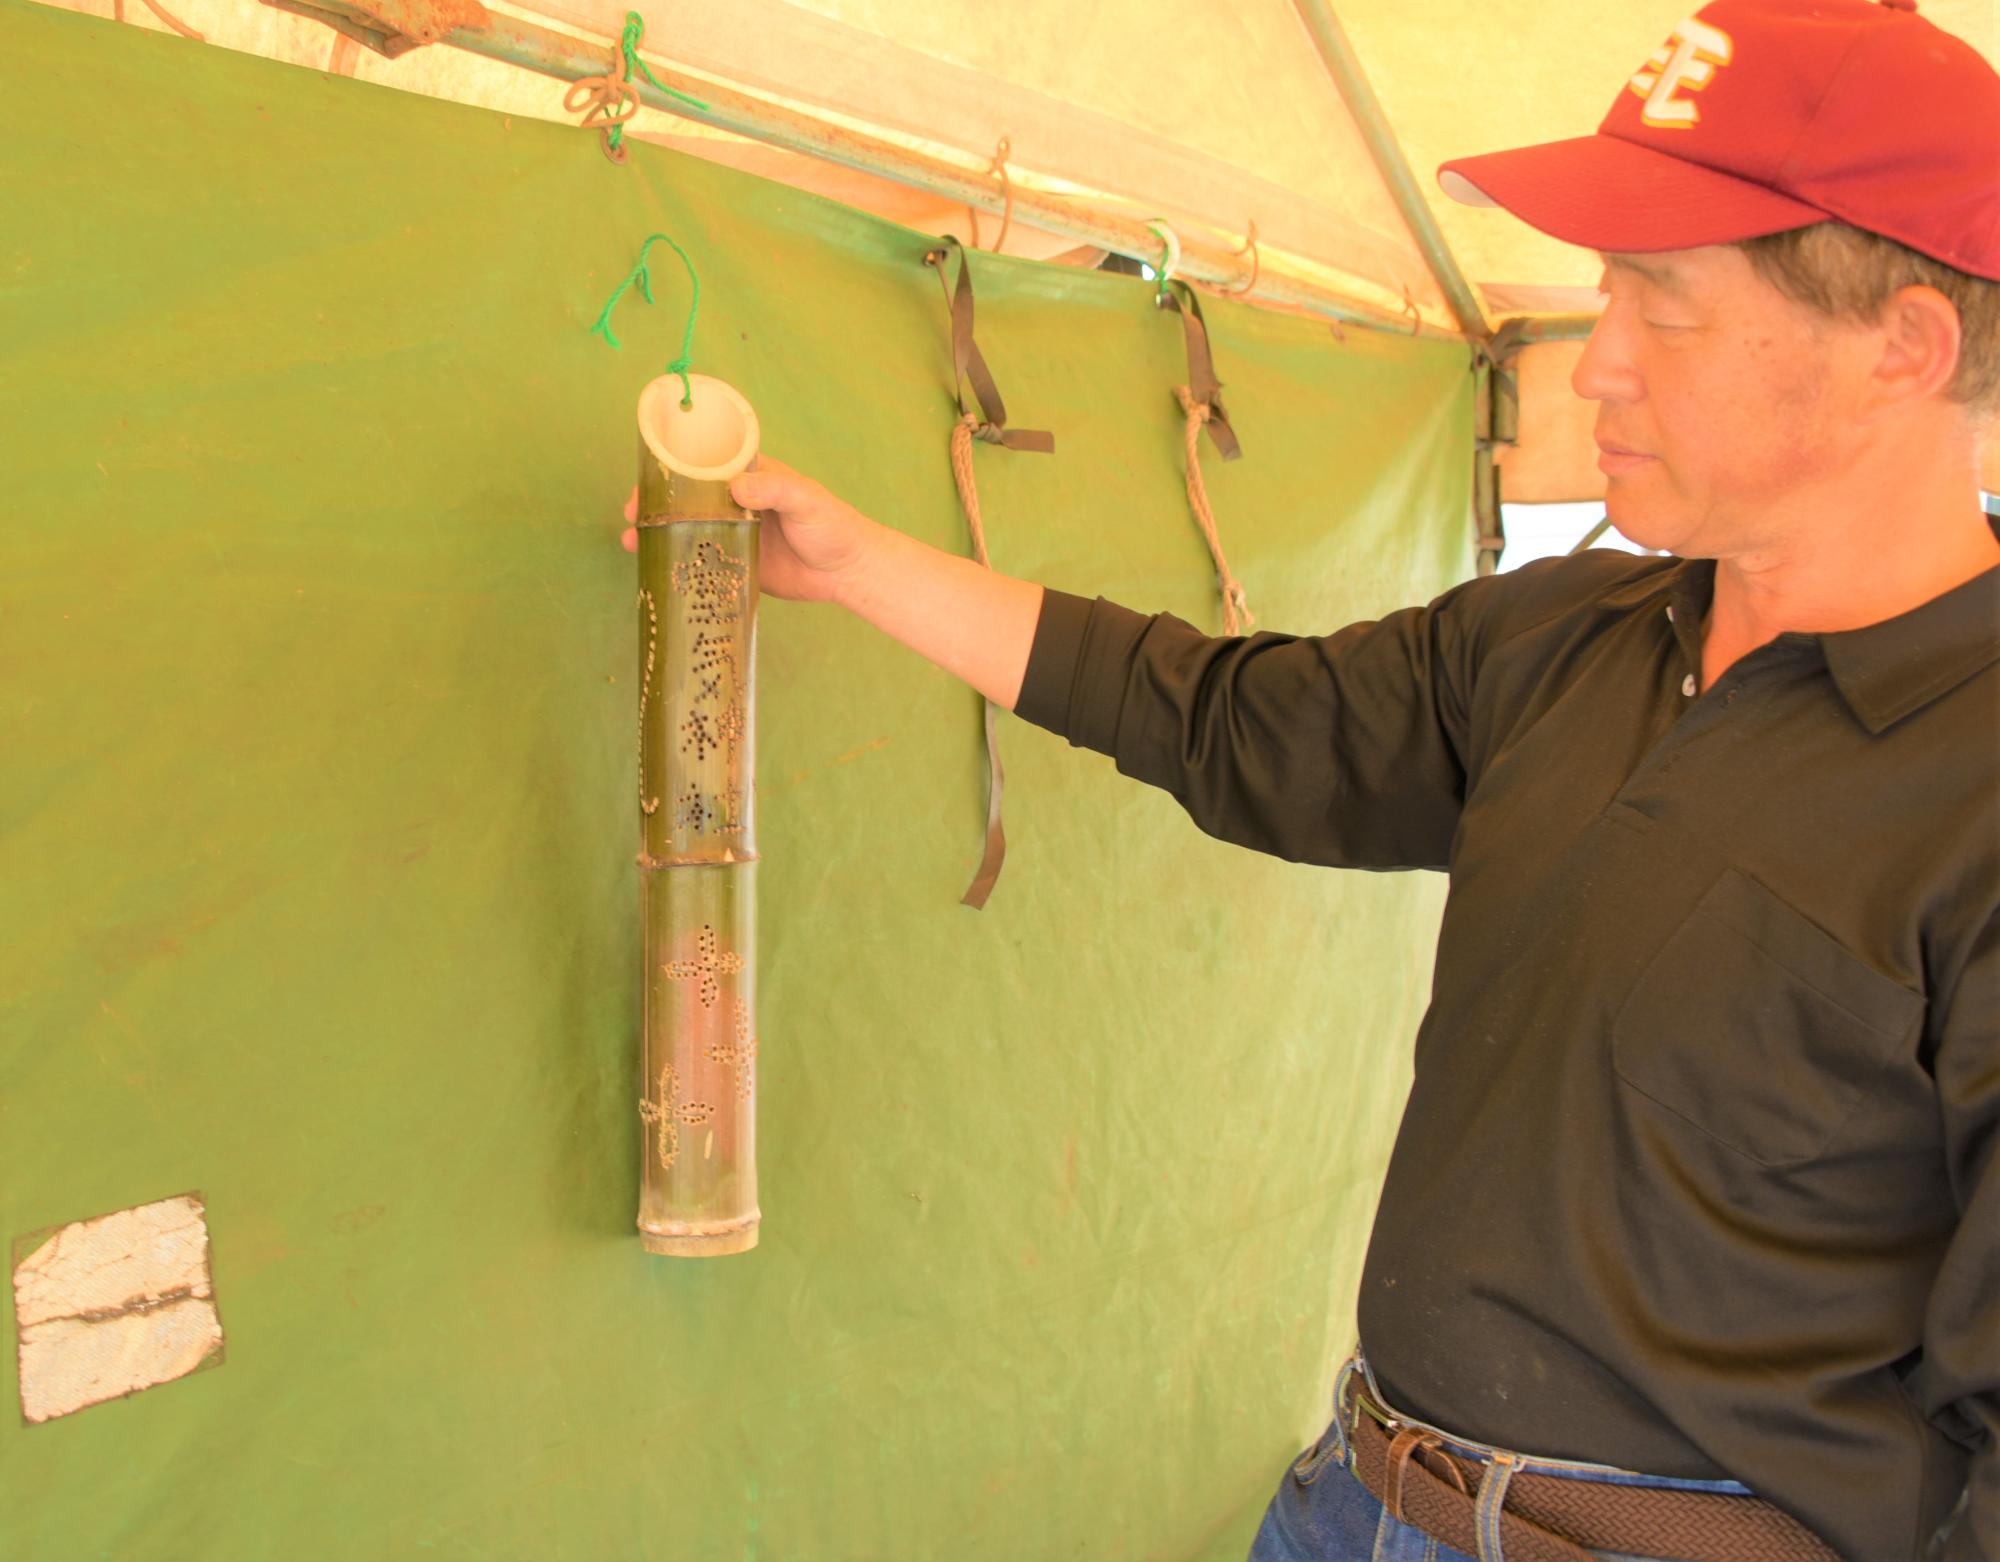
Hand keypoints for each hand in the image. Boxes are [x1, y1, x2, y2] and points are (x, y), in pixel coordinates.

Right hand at [619, 457, 876, 605]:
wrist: (847, 573)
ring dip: (658, 536)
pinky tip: (656, 570)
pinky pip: (701, 564)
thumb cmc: (832, 526)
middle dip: (655, 505)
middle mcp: (734, 504)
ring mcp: (732, 535)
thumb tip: (737, 488)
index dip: (672, 471)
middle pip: (686, 500)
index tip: (647, 481)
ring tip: (631, 543)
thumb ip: (776, 489)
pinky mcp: (735, 566)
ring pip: (687, 531)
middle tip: (631, 516)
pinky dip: (679, 566)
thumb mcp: (806, 500)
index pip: (702, 466)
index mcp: (749, 478)